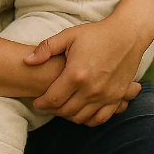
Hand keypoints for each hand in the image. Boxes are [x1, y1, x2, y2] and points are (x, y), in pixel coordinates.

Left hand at [23, 19, 143, 126]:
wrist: (126, 35)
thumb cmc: (96, 34)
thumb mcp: (69, 35)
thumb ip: (46, 48)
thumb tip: (27, 61)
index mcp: (76, 74)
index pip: (53, 99)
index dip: (41, 103)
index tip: (37, 102)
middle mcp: (91, 89)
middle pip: (65, 111)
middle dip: (52, 110)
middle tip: (47, 105)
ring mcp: (105, 96)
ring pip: (81, 118)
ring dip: (68, 116)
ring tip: (62, 107)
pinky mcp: (116, 97)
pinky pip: (100, 118)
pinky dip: (88, 120)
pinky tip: (81, 113)